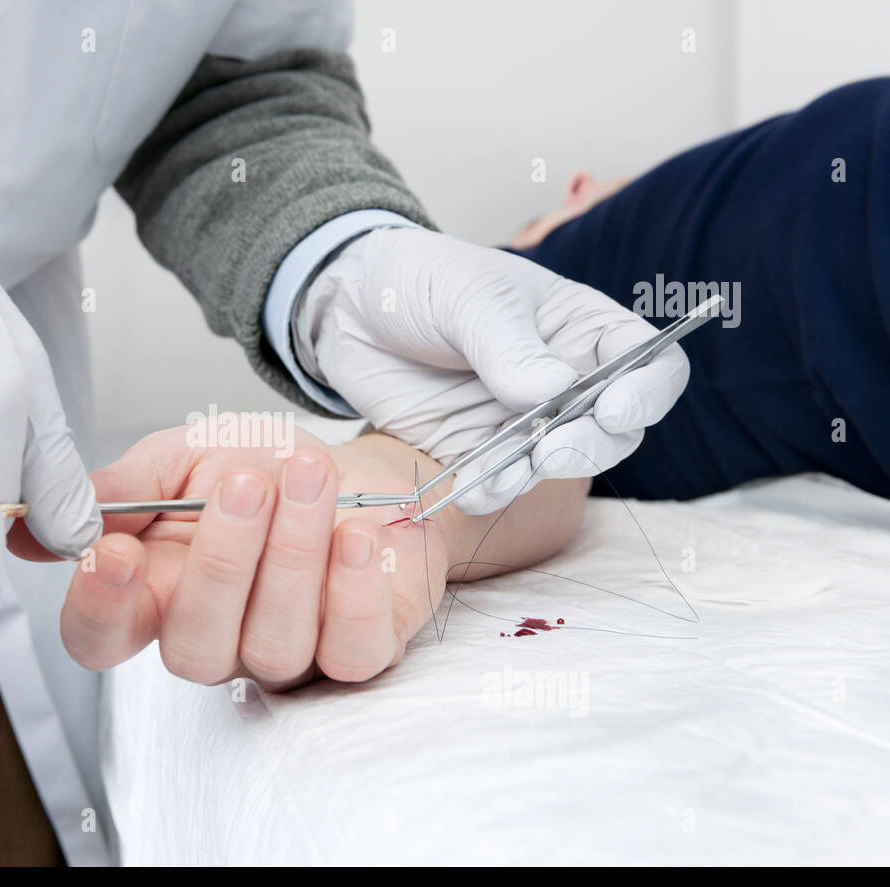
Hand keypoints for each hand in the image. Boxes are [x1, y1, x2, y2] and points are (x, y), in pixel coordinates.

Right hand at [8, 425, 456, 688]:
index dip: (98, 608)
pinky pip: (350, 651)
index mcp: (157, 597)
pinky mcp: (358, 650)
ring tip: (309, 478)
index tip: (113, 552)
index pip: (101, 638)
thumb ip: (116, 492)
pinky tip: (355, 537)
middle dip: (221, 563)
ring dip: (293, 555)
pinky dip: (353, 591)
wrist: (361, 472)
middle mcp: (216, 638)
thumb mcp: (180, 461)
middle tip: (244, 486)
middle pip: (193, 647)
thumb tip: (23, 524)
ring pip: (274, 644)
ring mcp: (287, 653)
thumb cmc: (266, 471)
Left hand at [296, 228, 689, 512]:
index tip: (614, 407)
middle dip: (591, 445)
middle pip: (614, 430)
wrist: (349, 308)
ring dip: (539, 476)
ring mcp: (522, 422)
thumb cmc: (421, 281)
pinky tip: (472, 490)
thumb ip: (510, 346)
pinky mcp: (477, 452)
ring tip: (507, 473)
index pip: (650, 366)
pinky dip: (492, 491)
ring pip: (559, 464)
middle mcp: (566, 381)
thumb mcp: (467, 298)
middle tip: (553, 448)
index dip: (647, 393)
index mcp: (583, 329)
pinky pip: (500, 482)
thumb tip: (555, 392)